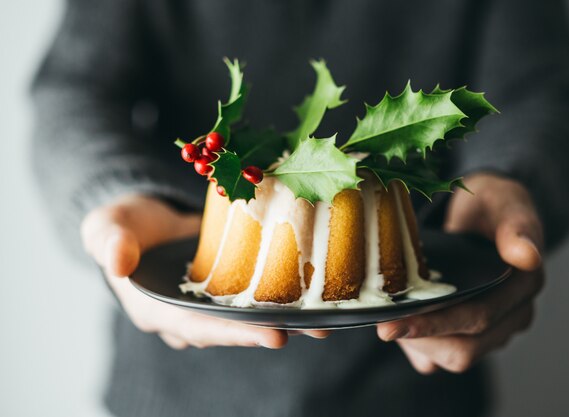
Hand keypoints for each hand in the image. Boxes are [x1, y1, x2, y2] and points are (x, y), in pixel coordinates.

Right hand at [82, 195, 328, 348]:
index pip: (199, 327)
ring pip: (249, 318)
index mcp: (158, 311)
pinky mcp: (226, 289)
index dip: (235, 334)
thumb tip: (119, 264)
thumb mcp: (109, 228)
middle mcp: (188, 316)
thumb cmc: (123, 225)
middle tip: (312, 330)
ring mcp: (209, 305)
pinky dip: (283, 300)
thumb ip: (112, 243)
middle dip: (273, 330)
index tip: (272, 335)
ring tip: (324, 321)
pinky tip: (313, 297)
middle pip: (233, 330)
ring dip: (287, 321)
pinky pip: (254, 298)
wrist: (142, 220)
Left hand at [377, 174, 544, 372]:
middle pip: (465, 348)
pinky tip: (402, 328)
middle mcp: (514, 314)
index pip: (480, 318)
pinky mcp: (473, 334)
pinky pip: (445, 357)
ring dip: (420, 344)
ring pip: (455, 356)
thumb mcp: (503, 201)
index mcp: (525, 284)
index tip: (395, 323)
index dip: (435, 324)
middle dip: (420, 338)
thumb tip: (528, 257)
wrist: (477, 213)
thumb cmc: (490, 205)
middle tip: (383, 326)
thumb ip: (516, 226)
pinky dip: (421, 348)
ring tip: (390, 323)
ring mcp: (495, 328)